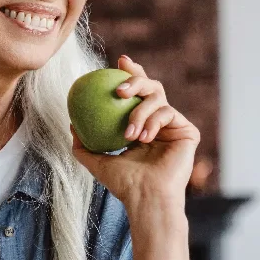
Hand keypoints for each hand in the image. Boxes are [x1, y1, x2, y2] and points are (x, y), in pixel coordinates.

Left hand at [70, 56, 200, 209]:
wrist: (146, 198)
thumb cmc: (122, 183)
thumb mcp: (95, 161)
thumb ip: (83, 144)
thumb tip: (71, 123)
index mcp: (141, 125)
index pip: (136, 93)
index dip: (131, 73)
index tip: (119, 61)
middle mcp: (159, 122)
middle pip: (151, 86)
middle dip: (136, 79)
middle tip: (119, 90)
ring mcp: (174, 126)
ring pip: (157, 98)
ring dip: (139, 113)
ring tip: (129, 134)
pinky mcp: (187, 132)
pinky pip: (167, 113)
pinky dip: (152, 123)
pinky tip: (143, 138)